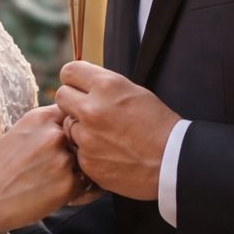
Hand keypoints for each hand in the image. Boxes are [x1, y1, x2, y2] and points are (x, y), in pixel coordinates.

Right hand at [0, 105, 89, 230]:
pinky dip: (80, 191)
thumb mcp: (19, 133)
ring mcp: (63, 159)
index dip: (73, 128)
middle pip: (84, 137)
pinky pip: (89, 184)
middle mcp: (54, 134)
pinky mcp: (68, 184)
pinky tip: (60, 195)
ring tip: (55, 183)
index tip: (66, 140)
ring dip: (79, 172)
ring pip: (87, 161)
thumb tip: (77, 125)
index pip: (73, 113)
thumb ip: (48, 126)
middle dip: (77, 151)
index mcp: (40, 117)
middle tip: (57, 167)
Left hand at [54, 60, 180, 199]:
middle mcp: (92, 109)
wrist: (172, 161)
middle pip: (61, 96)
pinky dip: (88, 152)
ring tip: (105, 135)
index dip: (74, 79)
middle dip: (72, 102)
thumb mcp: (134, 92)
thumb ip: (104, 86)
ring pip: (68, 125)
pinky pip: (77, 150)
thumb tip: (82, 83)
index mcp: (106, 86)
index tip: (79, 87)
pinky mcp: (87, 161)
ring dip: (80, 129)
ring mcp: (87, 137)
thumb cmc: (157, 124)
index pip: (69, 71)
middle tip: (88, 111)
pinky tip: (108, 153)